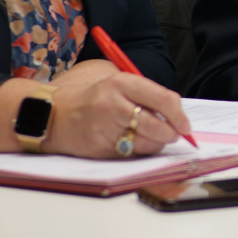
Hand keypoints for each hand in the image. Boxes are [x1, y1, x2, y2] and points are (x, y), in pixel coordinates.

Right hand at [43, 60, 191, 158]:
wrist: (52, 113)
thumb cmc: (91, 97)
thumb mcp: (116, 83)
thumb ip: (144, 93)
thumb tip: (177, 112)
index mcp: (121, 83)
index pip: (163, 99)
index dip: (179, 115)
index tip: (185, 124)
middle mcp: (113, 104)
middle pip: (158, 125)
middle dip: (171, 133)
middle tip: (174, 134)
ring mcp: (105, 128)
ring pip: (147, 143)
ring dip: (156, 143)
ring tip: (152, 137)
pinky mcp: (100, 147)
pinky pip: (131, 154)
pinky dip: (138, 151)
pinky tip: (132, 143)